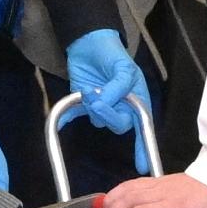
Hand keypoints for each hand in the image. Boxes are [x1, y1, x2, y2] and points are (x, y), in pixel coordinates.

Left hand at [62, 31, 152, 156]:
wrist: (89, 41)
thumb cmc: (112, 53)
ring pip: (98, 119)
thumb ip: (118, 87)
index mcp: (137, 100)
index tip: (142, 166)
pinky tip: (63, 122)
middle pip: (118, 124)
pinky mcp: (84, 103)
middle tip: (97, 100)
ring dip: (92, 106)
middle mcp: (121, 106)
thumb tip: (107, 103)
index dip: (142, 147)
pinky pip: (77, 115)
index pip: (142, 127)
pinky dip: (68, 117)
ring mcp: (103, 106)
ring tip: (89, 88)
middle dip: (107, 114)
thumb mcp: (123, 67)